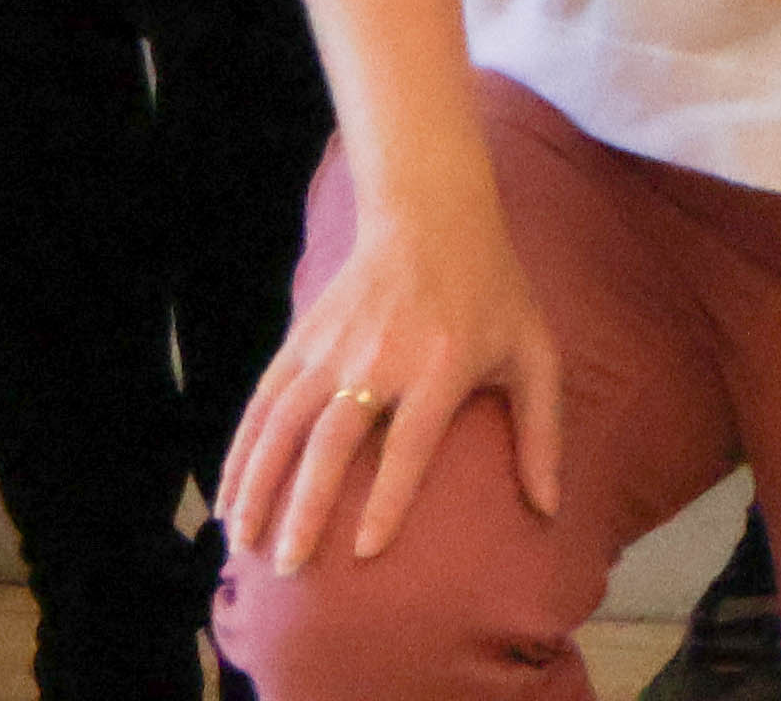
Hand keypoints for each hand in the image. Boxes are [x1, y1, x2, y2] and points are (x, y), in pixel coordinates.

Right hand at [223, 176, 559, 575]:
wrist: (432, 215)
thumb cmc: (492, 292)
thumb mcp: (534, 352)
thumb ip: (542, 431)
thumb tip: (550, 508)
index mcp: (441, 366)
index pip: (408, 443)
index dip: (387, 498)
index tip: (364, 551)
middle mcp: (381, 358)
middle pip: (333, 440)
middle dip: (306, 506)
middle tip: (289, 565)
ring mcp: (334, 347)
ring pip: (284, 423)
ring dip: (259, 483)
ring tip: (243, 540)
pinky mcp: (304, 338)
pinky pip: (265, 401)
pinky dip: (242, 448)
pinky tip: (230, 491)